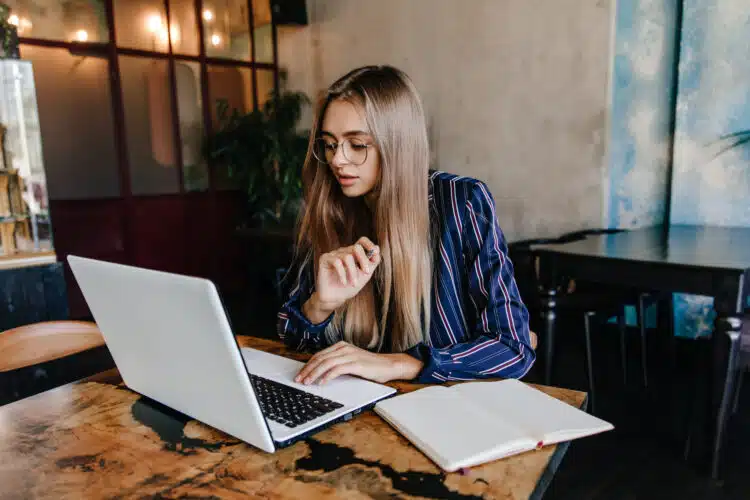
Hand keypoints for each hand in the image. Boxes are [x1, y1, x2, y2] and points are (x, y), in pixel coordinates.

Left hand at [294, 341, 423, 384]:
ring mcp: (350, 355)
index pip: (319, 355)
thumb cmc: (370, 366)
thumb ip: (337, 364)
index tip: (300, 374)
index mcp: (341, 346)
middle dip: (307, 370)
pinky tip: (322, 383)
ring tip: (307, 382)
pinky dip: (328, 376)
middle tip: (299, 379)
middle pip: (320, 358)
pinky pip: (337, 369)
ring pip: (326, 363)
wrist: (388, 365)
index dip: (307, 365)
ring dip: (314, 374)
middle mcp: (343, 348)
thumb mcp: (350, 361)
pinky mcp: (356, 364)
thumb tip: (319, 374)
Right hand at [305, 237, 380, 318]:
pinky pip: (336, 262)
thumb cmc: (350, 286)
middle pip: (356, 247)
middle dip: (364, 260)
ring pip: (347, 257)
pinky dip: (342, 274)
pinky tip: (343, 282)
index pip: (362, 241)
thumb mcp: (365, 275)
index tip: (375, 252)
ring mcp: (334, 254)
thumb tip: (377, 248)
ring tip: (354, 284)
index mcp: (354, 253)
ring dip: (353, 272)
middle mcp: (344, 251)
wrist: (335, 299)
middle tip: (367, 273)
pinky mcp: (325, 259)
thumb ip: (372, 262)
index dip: (369, 244)